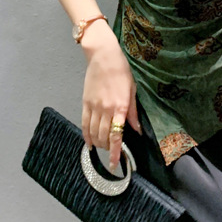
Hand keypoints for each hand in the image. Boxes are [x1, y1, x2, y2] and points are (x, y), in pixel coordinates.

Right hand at [80, 20, 141, 172]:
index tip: (116, 165)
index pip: (117, 136)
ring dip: (99, 144)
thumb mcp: (132, 90)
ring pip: (94, 133)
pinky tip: (90, 143)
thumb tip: (137, 130)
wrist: (103, 56)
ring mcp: (94, 107)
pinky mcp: (85, 103)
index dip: (116, 153)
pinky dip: (86, 136)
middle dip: (109, 148)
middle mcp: (106, 109)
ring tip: (104, 147)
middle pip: (105, 137)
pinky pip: (84, 124)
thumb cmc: (121, 70)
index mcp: (120, 107)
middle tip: (114, 153)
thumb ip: (133, 112)